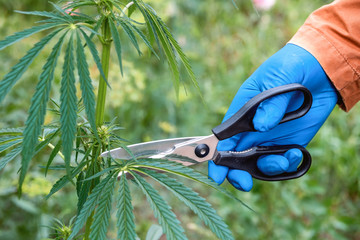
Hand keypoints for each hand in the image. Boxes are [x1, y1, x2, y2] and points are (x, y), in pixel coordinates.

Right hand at [208, 43, 337, 190]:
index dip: (217, 155)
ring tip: (281, 161)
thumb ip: (269, 103)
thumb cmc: (289, 67)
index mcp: (242, 113)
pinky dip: (287, 164)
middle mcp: (252, 129)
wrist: (320, 68)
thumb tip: (261, 127)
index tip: (216, 172)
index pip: (224, 137)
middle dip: (236, 172)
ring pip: (259, 163)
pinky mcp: (290, 142)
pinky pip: (283, 161)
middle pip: (237, 155)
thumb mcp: (277, 78)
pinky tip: (295, 154)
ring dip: (266, 169)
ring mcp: (271, 137)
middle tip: (243, 183)